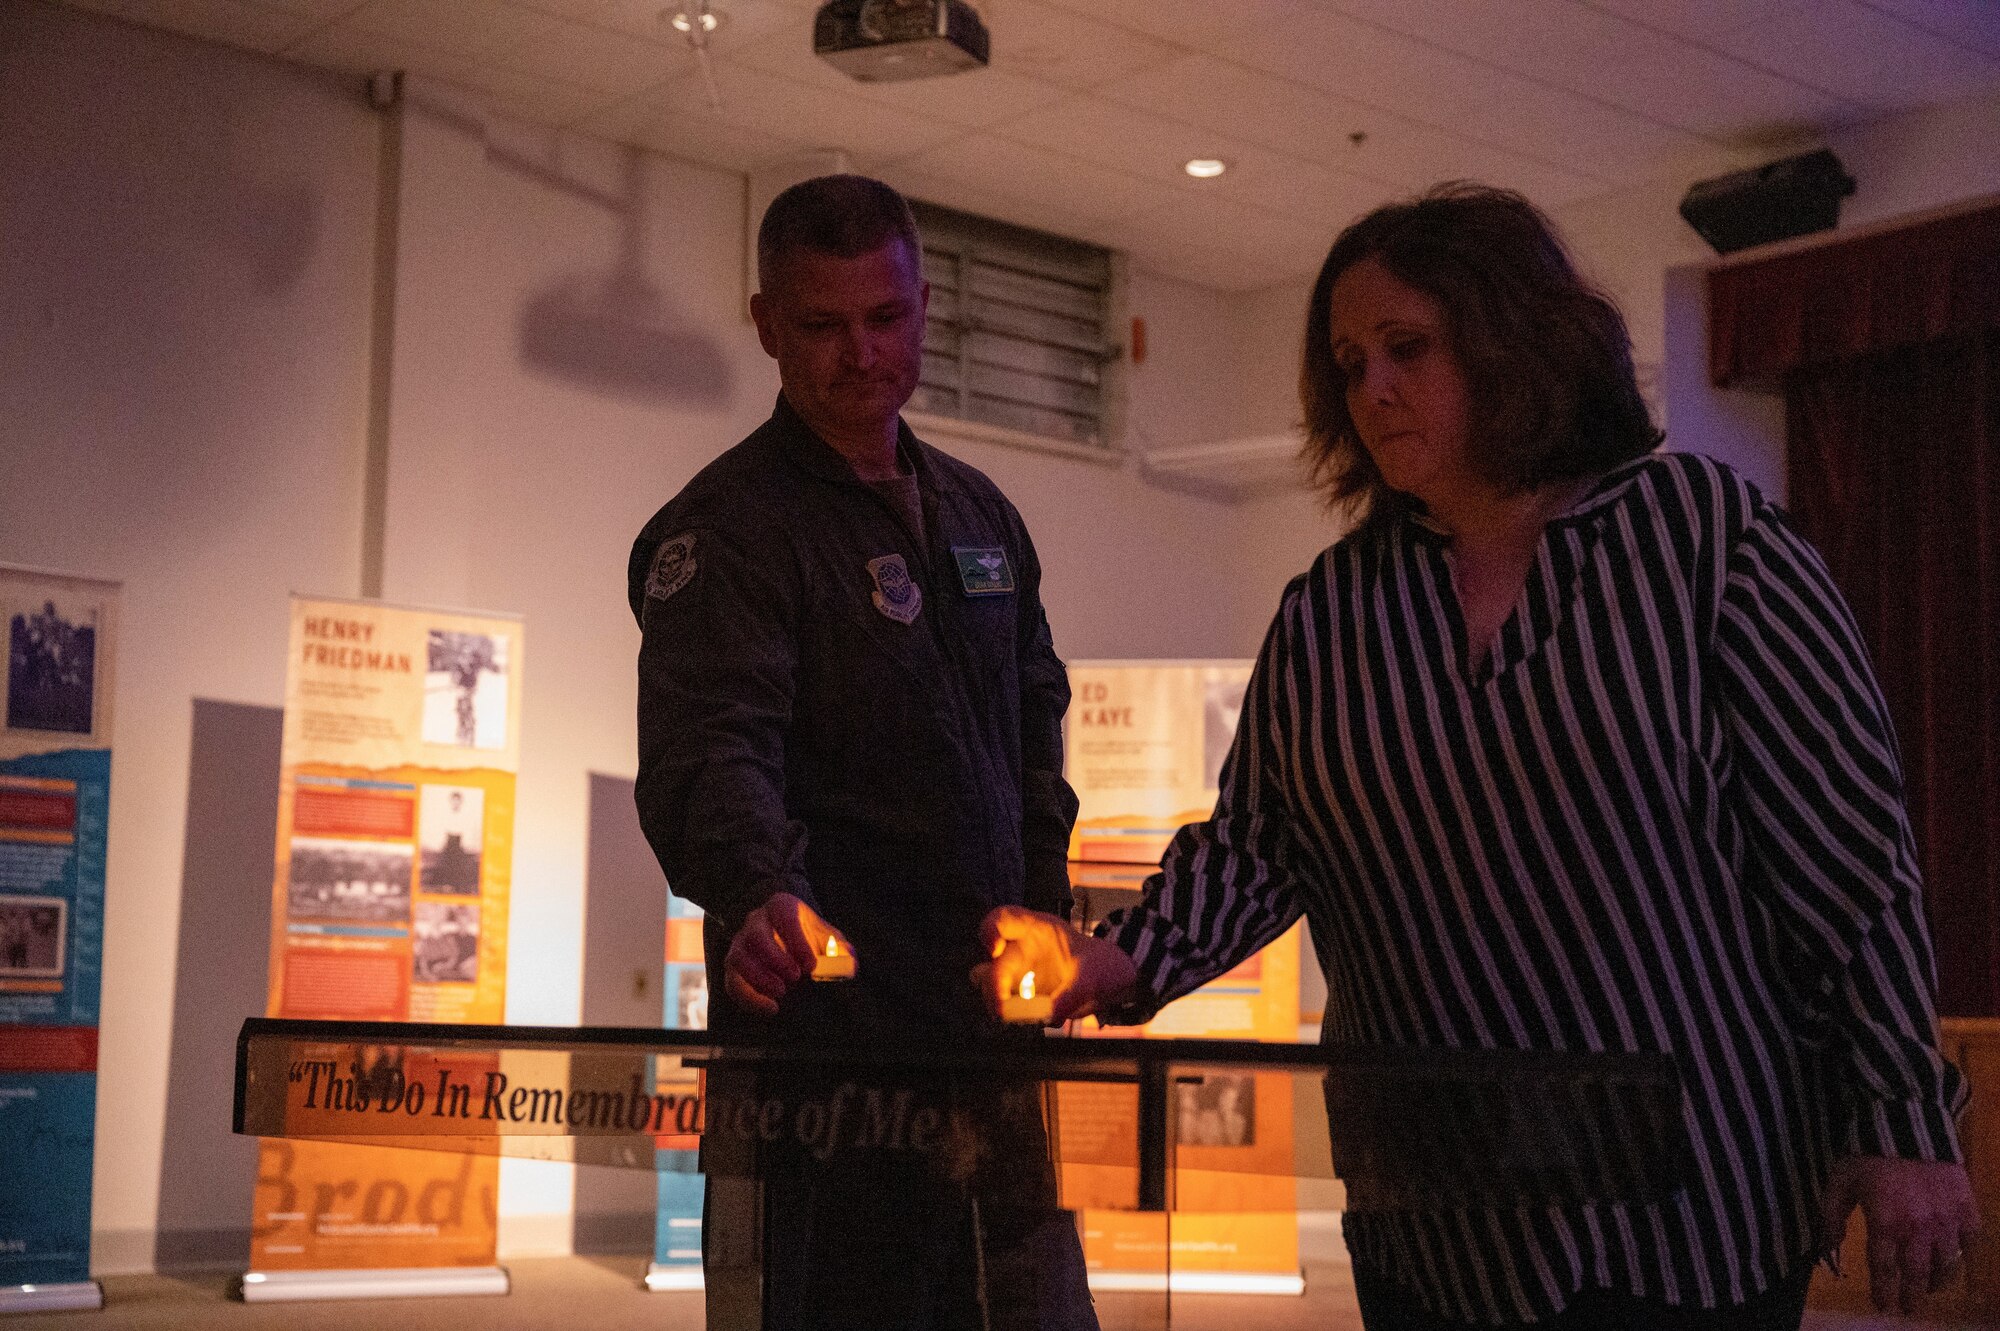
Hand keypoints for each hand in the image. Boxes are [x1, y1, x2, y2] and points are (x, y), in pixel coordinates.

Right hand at [723, 892, 851, 1016]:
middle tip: (795, 977)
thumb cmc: (809, 936)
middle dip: (775, 959)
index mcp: (781, 906)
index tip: (811, 966)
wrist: (786, 936)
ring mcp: (740, 943)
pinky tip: (770, 1009)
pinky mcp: (733, 966)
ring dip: (758, 978)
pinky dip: (748, 999)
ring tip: (781, 993)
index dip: (797, 942)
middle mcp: (755, 921)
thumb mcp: (828, 936)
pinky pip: (732, 982)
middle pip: (756, 936)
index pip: (784, 918)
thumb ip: (841, 949)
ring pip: (738, 958)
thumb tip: (850, 965)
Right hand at [973, 905, 1139, 1025]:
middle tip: (1003, 1012)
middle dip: (993, 989)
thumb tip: (1050, 1015)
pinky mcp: (1025, 995)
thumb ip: (1072, 995)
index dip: (990, 930)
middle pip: (992, 964)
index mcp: (1038, 930)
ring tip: (1020, 1019)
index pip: (1003, 919)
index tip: (994, 951)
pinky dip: (1017, 1017)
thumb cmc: (1103, 965)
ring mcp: (1021, 973)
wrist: (1114, 980)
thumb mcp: (1093, 977)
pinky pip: (1008, 1007)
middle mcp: (1022, 949)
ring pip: (991, 987)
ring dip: (1000, 1005)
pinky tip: (1039, 1020)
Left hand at [1821, 1155, 1979, 1312]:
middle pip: (1917, 1274)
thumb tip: (1825, 1249)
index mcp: (1886, 1226)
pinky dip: (1963, 1253)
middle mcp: (1919, 1230)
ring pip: (1947, 1263)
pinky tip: (1955, 1257)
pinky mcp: (1967, 1207)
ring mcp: (1947, 1220)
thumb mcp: (1839, 1183)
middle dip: (1911, 1295)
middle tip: (1908, 1308)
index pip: (1884, 1270)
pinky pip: (1970, 1240)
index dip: (1883, 1291)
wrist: (1906, 1122)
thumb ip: (1831, 1218)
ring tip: (1929, 1288)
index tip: (1883, 1306)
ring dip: (1937, 1280)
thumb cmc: (1867, 1152)